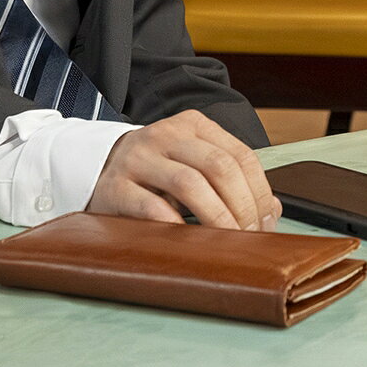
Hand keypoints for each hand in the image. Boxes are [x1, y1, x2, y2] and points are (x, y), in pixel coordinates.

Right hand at [87, 110, 281, 230]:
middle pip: (219, 166)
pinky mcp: (114, 187)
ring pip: (189, 183)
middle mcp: (165, 135)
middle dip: (242, 206)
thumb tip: (272, 211)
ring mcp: (137, 158)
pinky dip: (176, 226)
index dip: (259, 191)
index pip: (239, 154)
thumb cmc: (154, 171)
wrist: (93, 168)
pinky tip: (189, 241)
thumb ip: (230, 179)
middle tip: (250, 235)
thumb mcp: (191, 163)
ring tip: (227, 241)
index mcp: (192, 125)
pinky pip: (151, 207)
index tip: (267, 221)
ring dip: (216, 217)